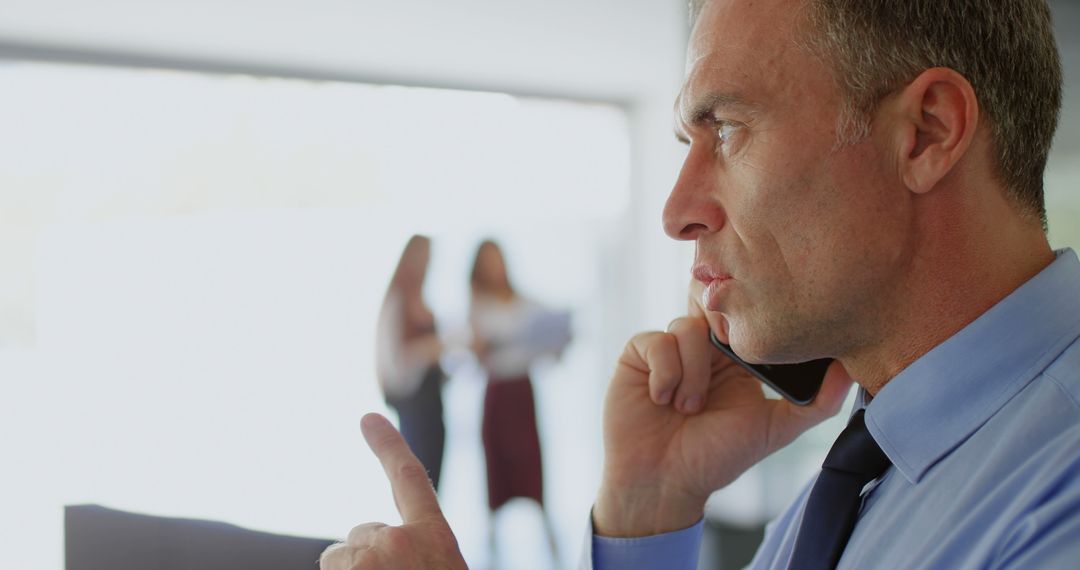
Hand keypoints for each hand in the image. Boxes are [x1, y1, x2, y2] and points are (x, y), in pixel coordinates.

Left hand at [320, 414, 465, 569]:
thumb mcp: (444, 567)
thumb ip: (422, 554)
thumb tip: (397, 554)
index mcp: (436, 539)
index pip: (409, 478)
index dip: (389, 446)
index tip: (368, 419)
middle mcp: (401, 540)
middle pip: (365, 533)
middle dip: (371, 558)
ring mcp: (371, 558)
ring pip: (343, 556)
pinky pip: (330, 567)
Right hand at [593, 280, 853, 536]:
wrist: (662, 482)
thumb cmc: (715, 458)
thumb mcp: (773, 430)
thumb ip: (815, 404)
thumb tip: (850, 372)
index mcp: (737, 356)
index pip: (747, 312)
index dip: (753, 315)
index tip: (759, 339)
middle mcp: (703, 346)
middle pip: (711, 298)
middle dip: (721, 324)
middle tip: (727, 354)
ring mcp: (669, 347)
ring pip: (687, 325)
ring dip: (694, 373)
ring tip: (688, 409)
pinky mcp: (639, 353)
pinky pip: (657, 341)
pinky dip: (666, 374)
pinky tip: (663, 401)